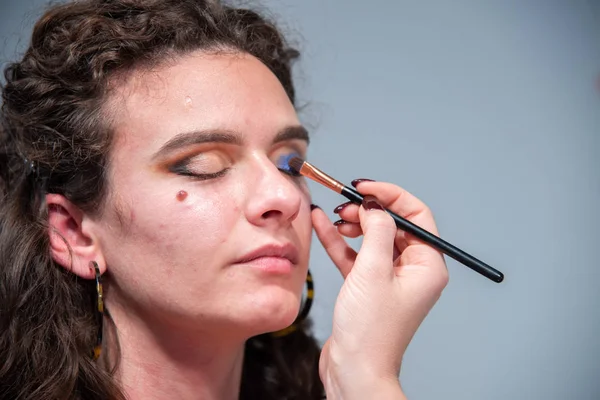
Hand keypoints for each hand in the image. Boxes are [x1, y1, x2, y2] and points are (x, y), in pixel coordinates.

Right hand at [312, 180, 448, 398]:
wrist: (353, 370)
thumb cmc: (370, 331)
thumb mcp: (374, 271)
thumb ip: (377, 230)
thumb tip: (375, 204)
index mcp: (427, 265)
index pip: (415, 216)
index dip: (390, 196)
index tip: (365, 187)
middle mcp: (412, 270)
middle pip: (392, 225)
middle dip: (367, 211)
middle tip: (343, 205)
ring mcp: (389, 279)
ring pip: (372, 239)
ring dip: (351, 225)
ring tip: (330, 216)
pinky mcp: (367, 287)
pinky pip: (356, 256)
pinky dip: (340, 242)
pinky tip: (322, 226)